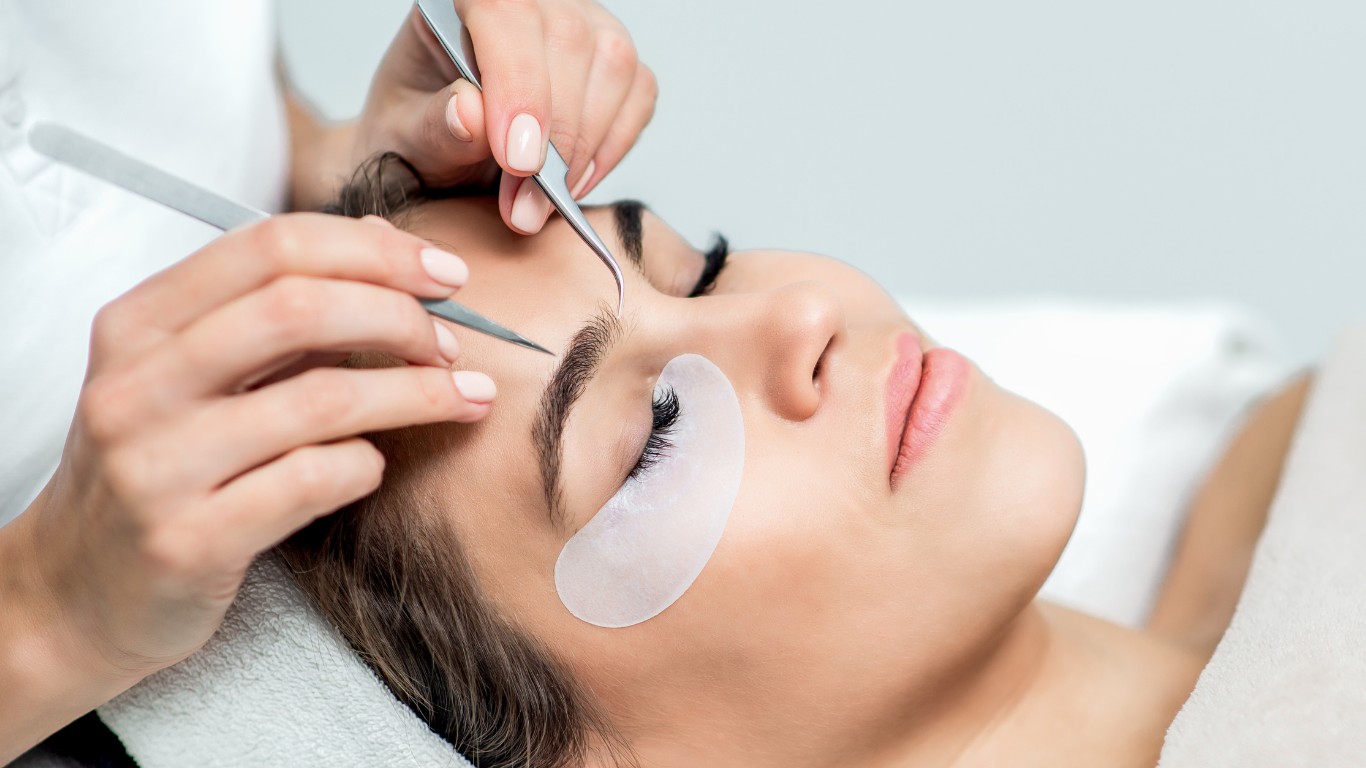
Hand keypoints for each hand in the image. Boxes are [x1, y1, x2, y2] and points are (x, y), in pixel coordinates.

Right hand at [3, 215, 491, 741]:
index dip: (374, 251)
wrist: (74, 594)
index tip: (443, 273)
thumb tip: (388, 256)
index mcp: (138, 324)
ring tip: (464, 397)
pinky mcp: (188, 540)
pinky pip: (314, 480)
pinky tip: (376, 464)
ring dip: (417, 393)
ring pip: (323, 398)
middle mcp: (137, 385)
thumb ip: (274, 316)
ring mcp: (156, 465)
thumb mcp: (187, 376)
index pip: (272, 247)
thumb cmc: (156, 470)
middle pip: (300, 307)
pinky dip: (368, 463)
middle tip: (452, 343)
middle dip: (401, 316)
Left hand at [348, 0, 656, 233]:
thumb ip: (435, 126)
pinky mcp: (616, 63)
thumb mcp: (405, 138)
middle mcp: (533, 0)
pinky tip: (569, 185)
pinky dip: (610, 150)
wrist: (438, 155)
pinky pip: (638, 96)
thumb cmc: (418, 133)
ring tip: (537, 206)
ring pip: (613, 67)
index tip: (517, 162)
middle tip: (523, 208)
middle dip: (553, 139)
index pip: (506, 13)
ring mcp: (583, 23)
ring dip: (582, 150)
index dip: (519, 86)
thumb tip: (472, 116)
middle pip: (568, 41)